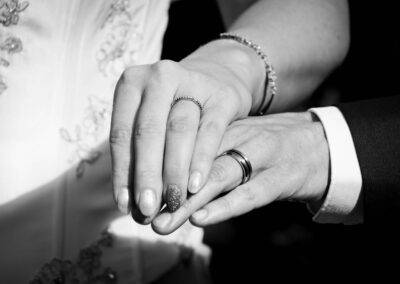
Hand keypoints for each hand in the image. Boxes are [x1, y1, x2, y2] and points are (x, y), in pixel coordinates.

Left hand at [110, 43, 262, 223]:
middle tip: (147, 210)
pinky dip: (201, 160)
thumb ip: (138, 154)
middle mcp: (159, 77)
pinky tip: (195, 186)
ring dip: (173, 171)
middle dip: (146, 175)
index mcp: (131, 83)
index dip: (122, 172)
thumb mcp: (150, 120)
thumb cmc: (172, 109)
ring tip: (172, 201)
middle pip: (148, 132)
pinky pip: (210, 131)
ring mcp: (192, 82)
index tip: (125, 205)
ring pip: (178, 131)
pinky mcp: (221, 96)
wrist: (214, 81)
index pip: (121, 134)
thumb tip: (131, 203)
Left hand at [151, 112, 329, 233]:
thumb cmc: (268, 146)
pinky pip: (250, 194)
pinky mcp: (281, 177)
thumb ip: (206, 150)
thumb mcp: (236, 138)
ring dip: (188, 201)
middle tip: (141, 210)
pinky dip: (224, 206)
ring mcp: (261, 156)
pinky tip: (201, 217)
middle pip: (195, 159)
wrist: (318, 143)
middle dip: (166, 187)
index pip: (184, 142)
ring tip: (162, 222)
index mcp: (224, 127)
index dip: (157, 166)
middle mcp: (240, 136)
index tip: (134, 189)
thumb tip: (165, 172)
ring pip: (218, 176)